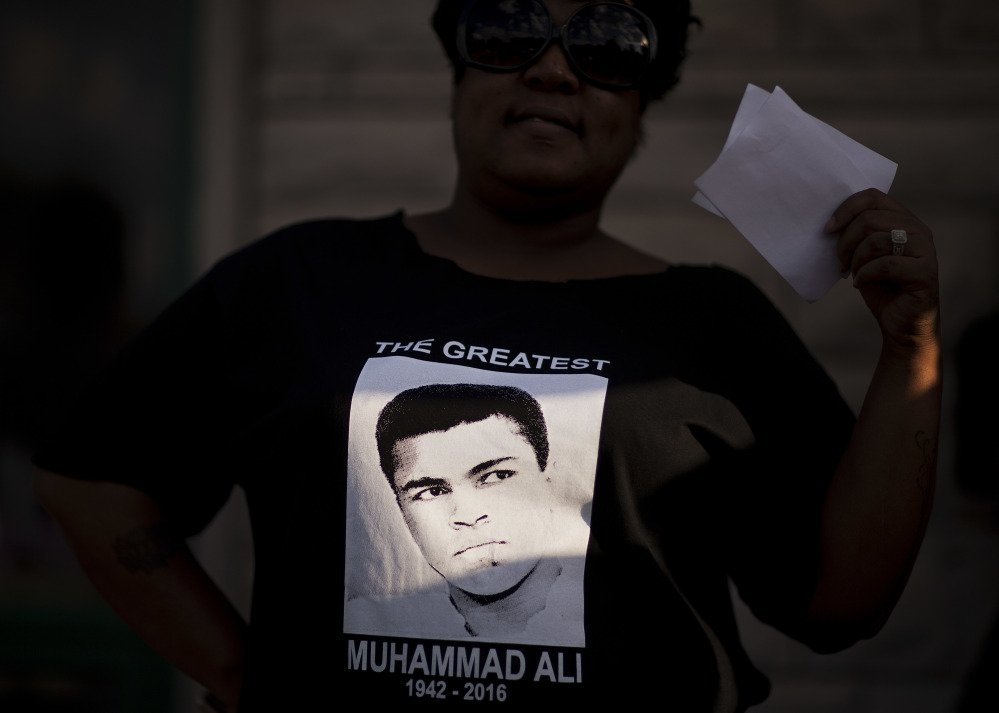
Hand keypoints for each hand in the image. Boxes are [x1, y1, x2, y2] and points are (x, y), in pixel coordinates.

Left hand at [826, 188, 939, 355]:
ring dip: (856, 260)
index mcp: (904, 220)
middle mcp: (918, 229)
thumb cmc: (881, 287)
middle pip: (869, 219)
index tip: (828, 229)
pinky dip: (865, 275)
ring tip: (854, 273)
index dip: (846, 209)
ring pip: (876, 241)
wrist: (901, 323)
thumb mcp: (864, 255)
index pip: (872, 197)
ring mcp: (925, 250)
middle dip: (846, 242)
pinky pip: (885, 265)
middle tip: (840, 261)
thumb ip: (859, 234)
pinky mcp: (925, 272)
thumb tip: (831, 222)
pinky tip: (860, 284)